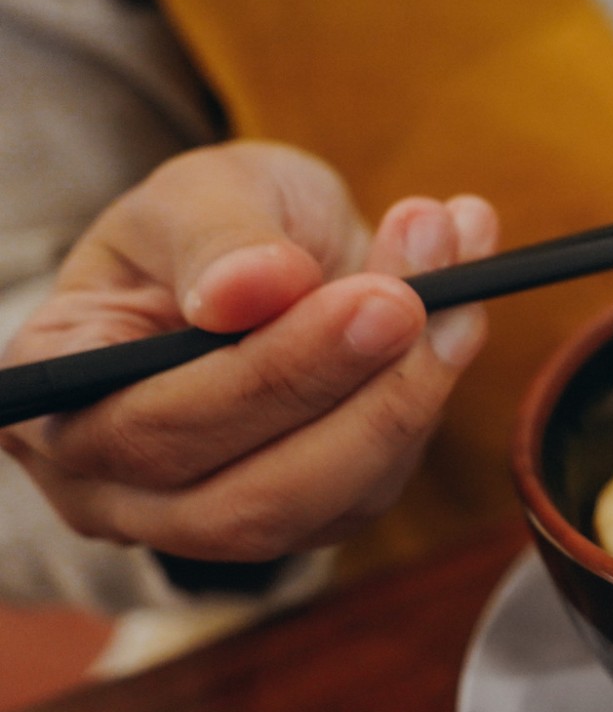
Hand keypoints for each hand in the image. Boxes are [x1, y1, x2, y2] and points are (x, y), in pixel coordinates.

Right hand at [0, 141, 497, 560]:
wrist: (271, 254)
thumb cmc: (209, 226)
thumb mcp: (199, 193)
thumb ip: (220, 237)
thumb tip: (253, 291)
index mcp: (52, 403)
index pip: (151, 428)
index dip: (272, 375)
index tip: (378, 297)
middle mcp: (117, 488)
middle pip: (249, 493)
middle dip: (361, 390)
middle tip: (430, 294)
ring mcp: (215, 518)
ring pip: (331, 497)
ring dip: (415, 387)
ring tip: (457, 273)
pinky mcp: (312, 516)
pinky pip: (385, 479)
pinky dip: (435, 389)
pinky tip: (460, 306)